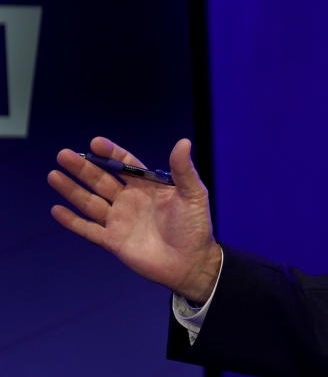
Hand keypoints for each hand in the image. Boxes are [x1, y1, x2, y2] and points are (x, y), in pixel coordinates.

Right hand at [48, 136, 221, 303]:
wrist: (191, 262)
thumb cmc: (196, 227)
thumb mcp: (193, 195)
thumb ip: (184, 170)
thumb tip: (183, 142)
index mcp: (148, 186)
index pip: (124, 164)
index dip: (110, 153)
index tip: (95, 143)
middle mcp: (131, 200)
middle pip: (101, 179)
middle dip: (83, 167)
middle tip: (63, 154)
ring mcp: (120, 220)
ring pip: (90, 202)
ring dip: (72, 189)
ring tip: (53, 174)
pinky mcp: (113, 241)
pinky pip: (88, 229)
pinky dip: (72, 221)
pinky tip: (56, 210)